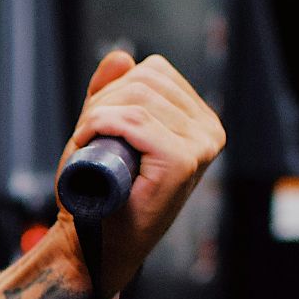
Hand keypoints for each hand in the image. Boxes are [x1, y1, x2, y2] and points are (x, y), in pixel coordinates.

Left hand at [55, 51, 225, 296]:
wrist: (96, 241)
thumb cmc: (102, 192)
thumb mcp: (106, 131)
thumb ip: (114, 94)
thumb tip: (121, 57)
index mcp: (200, 120)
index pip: (154, 71)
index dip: (115, 89)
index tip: (98, 122)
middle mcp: (209, 131)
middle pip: (144, 81)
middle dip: (104, 102)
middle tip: (90, 137)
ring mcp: (200, 146)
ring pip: (136, 98)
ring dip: (98, 116)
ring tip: (93, 145)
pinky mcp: (182, 161)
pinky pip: (133, 120)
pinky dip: (100, 125)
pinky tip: (89, 143)